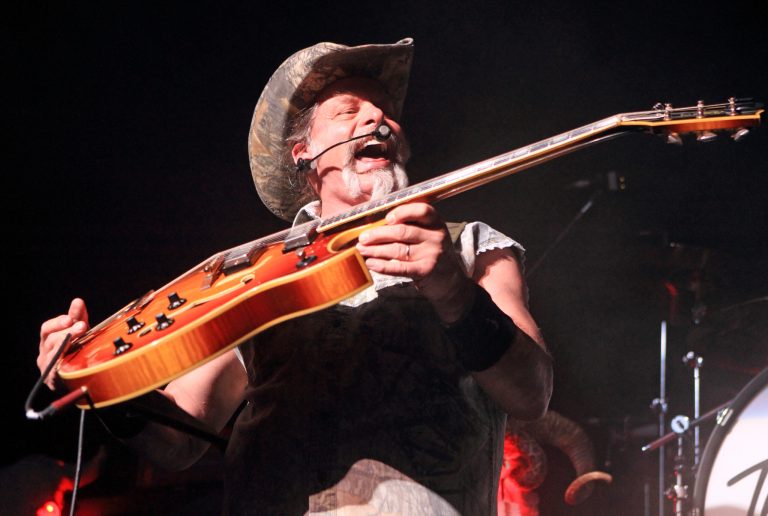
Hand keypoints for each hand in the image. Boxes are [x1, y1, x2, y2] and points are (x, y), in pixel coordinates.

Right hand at [38, 298, 89, 389]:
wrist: (74, 385)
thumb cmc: (74, 356)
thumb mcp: (77, 335)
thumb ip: (78, 319)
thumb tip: (78, 302)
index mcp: (48, 341)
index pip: (48, 328)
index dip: (60, 320)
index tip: (73, 312)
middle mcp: (45, 353)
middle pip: (49, 338)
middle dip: (66, 329)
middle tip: (81, 325)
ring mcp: (48, 367)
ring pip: (53, 352)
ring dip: (67, 341)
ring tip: (81, 332)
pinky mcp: (53, 380)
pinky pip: (56, 369)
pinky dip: (64, 360)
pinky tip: (72, 355)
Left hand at [356, 202, 473, 322]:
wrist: (450, 281)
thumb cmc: (432, 253)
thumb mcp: (428, 235)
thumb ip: (410, 227)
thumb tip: (376, 226)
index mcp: (435, 223)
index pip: (421, 210)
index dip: (402, 211)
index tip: (386, 218)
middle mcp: (435, 236)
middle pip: (402, 231)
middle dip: (378, 234)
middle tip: (363, 238)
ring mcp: (431, 254)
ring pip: (397, 249)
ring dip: (376, 250)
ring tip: (362, 250)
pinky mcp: (425, 270)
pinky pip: (400, 267)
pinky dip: (383, 265)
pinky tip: (371, 264)